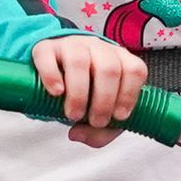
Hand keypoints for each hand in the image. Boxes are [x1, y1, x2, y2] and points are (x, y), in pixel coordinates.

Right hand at [32, 35, 147, 146]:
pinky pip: (48, 57)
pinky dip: (52, 77)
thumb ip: (99, 132)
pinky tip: (56, 93)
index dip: (129, 95)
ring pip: (79, 61)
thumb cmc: (85, 92)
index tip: (118, 116)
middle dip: (104, 100)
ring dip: (79, 94)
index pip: (134, 70)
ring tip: (74, 115)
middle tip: (95, 121)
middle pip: (108, 68)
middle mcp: (98, 48)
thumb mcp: (99, 112)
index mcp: (119, 59)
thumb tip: (78, 135)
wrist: (54, 69)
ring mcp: (72, 45)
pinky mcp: (46, 48)